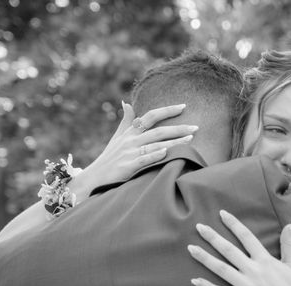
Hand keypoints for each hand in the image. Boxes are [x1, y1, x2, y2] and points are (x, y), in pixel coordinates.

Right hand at [71, 102, 198, 199]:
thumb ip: (126, 121)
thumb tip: (127, 103)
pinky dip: (155, 155)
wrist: (94, 178)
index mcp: (130, 132)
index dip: (167, 110)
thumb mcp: (117, 137)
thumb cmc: (109, 158)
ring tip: (191, 139)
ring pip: (155, 144)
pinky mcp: (127, 167)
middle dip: (178, 128)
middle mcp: (131, 140)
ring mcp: (129, 153)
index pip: (150, 116)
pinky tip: (167, 152)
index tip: (184, 106)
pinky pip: (144, 159)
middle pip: (158, 130)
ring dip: (174, 141)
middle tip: (196, 127)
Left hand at [188, 210, 290, 285]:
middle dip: (213, 237)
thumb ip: (289, 243)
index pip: (247, 237)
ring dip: (205, 258)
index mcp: (265, 260)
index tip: (221, 214)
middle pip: (229, 250)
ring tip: (190, 248)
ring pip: (221, 269)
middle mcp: (253, 271)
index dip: (234, 224)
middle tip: (198, 226)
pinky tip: (194, 280)